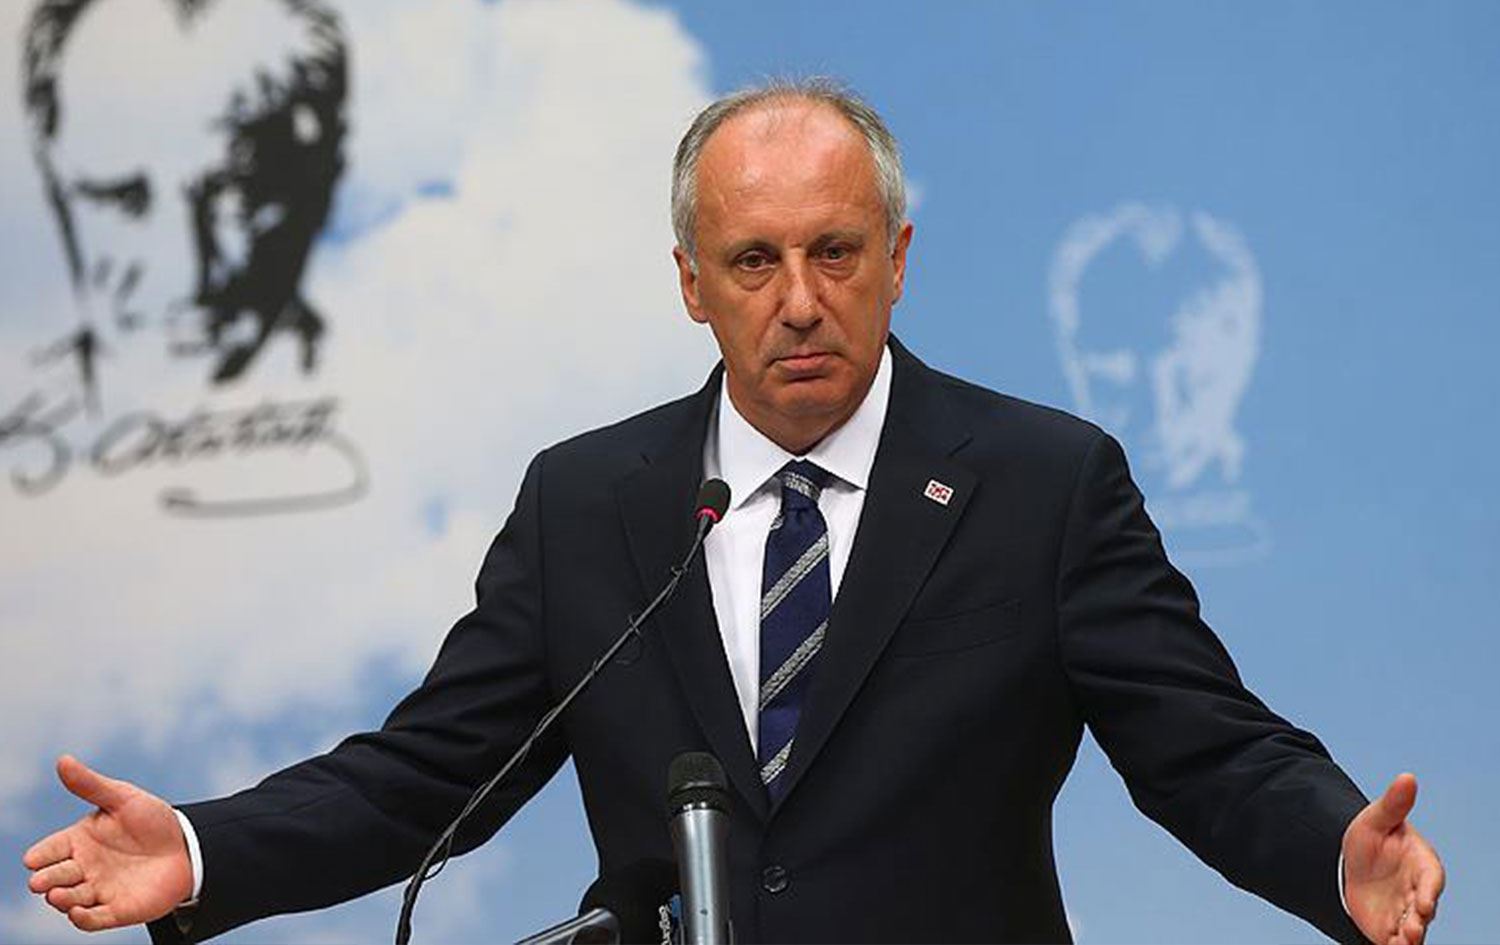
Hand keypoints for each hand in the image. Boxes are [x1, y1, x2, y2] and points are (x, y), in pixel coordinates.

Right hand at [22, 755, 192, 931]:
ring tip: (58, 895)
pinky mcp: (116, 910)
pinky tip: (79, 911)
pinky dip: (82, 918)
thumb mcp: (123, 799)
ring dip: (61, 899)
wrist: (189, 848)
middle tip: (41, 882)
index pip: (49, 850)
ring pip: (69, 899)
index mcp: (79, 841)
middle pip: (54, 877)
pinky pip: (93, 919)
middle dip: (45, 880)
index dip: (40, 856)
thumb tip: (63, 760)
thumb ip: (91, 785)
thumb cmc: (152, 821)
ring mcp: (98, 890)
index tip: (34, 859)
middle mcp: (83, 868)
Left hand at [1343, 773, 1444, 944]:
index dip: (1430, 892)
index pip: (1432, 880)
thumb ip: (1393, 803)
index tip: (1425, 902)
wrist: (1350, 862)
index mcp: (1423, 865)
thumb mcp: (1376, 818)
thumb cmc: (1371, 838)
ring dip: (1409, 937)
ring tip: (1402, 943)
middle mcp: (1418, 892)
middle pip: (1424, 909)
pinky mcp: (1390, 927)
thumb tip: (1407, 777)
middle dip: (1419, 920)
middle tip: (1412, 930)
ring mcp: (1406, 911)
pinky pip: (1395, 940)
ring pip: (1413, 928)